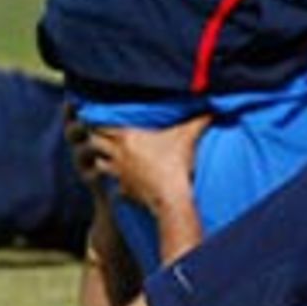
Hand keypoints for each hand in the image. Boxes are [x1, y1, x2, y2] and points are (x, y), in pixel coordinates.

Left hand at [86, 116, 210, 219]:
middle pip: (93, 142)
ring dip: (101, 158)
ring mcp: (119, 174)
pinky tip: (122, 180)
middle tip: (98, 133)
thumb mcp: (189, 136)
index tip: (97, 116)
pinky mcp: (124, 190)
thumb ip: (200, 119)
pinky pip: (113, 184)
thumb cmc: (176, 163)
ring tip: (106, 154)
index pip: (101, 125)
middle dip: (94, 137)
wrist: (171, 197)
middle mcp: (118, 154)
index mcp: (128, 137)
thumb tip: (213, 108)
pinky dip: (115, 181)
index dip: (97, 120)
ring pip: (98, 162)